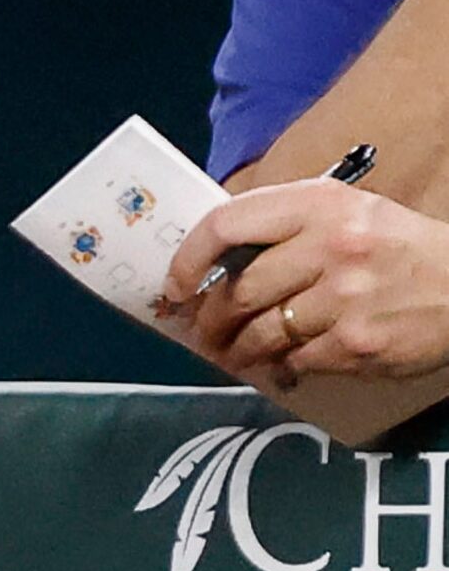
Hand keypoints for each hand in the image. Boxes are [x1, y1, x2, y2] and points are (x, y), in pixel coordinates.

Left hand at [164, 179, 448, 382]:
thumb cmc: (395, 245)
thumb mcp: (344, 210)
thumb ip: (285, 224)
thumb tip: (219, 256)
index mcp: (316, 204)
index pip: (225, 224)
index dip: (188, 258)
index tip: (175, 283)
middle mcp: (328, 247)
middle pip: (240, 289)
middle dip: (211, 317)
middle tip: (201, 330)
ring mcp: (344, 299)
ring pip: (263, 331)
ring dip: (238, 349)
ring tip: (230, 354)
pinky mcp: (359, 344)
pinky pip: (300, 360)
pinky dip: (282, 366)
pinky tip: (279, 366)